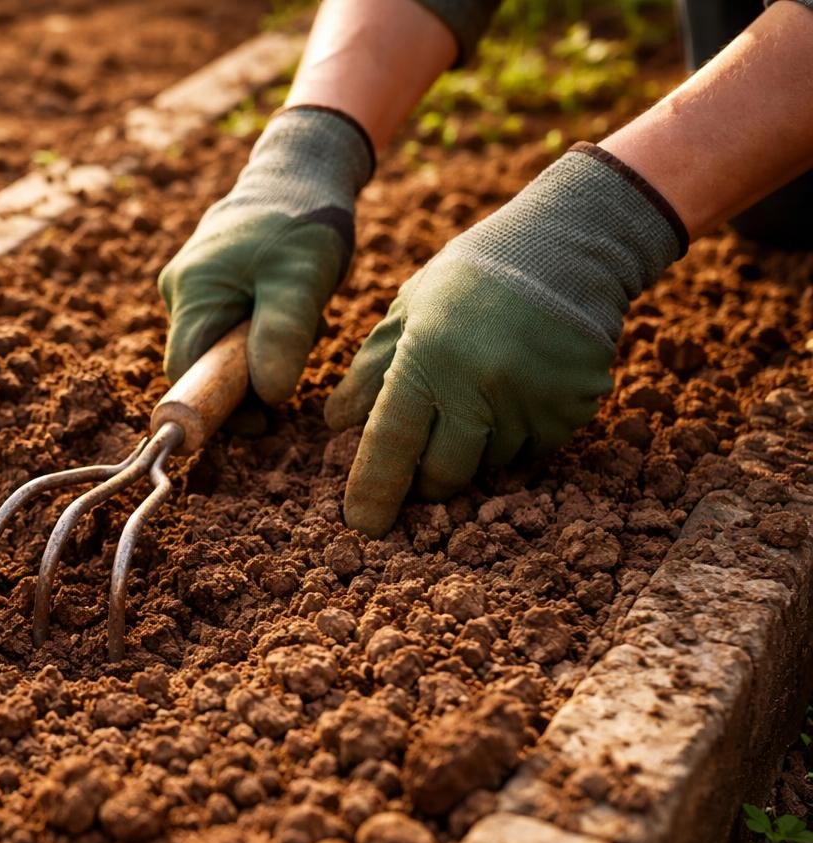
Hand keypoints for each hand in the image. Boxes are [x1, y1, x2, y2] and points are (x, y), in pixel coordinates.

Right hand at [159, 105, 372, 405]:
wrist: (304, 167)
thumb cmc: (303, 217)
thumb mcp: (303, 276)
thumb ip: (283, 334)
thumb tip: (269, 394)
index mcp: (191, 292)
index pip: (186, 373)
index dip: (216, 409)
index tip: (262, 424)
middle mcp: (179, 291)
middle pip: (200, 364)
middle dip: (244, 382)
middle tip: (293, 374)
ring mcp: (193, 286)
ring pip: (218, 347)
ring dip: (257, 356)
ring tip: (301, 328)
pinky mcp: (212, 283)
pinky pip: (229, 327)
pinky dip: (260, 335)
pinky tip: (292, 312)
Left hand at [325, 144, 687, 536]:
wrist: (570, 245)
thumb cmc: (474, 276)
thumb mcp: (410, 309)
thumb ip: (372, 367)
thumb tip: (336, 423)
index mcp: (428, 357)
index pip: (391, 442)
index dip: (373, 490)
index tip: (360, 527)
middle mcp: (481, 384)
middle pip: (445, 473)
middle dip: (429, 478)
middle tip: (430, 448)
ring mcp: (533, 399)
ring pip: (491, 464)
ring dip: (478, 448)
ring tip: (485, 389)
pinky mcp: (576, 408)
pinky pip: (536, 450)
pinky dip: (520, 435)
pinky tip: (521, 387)